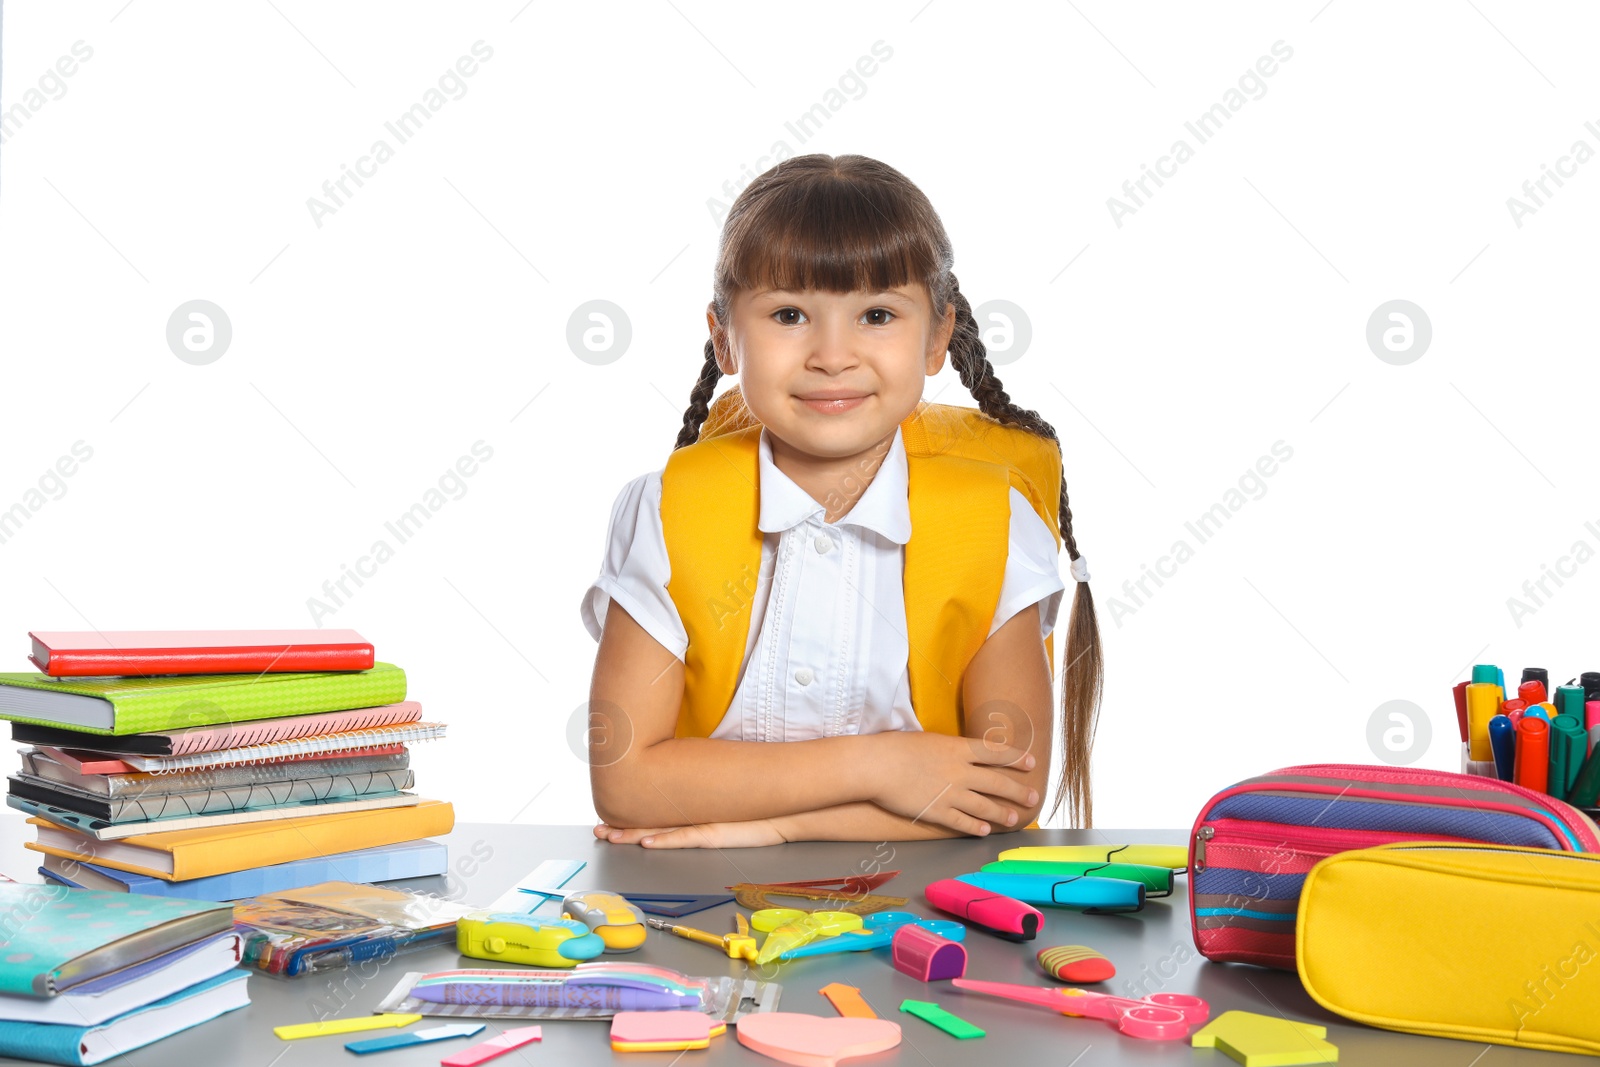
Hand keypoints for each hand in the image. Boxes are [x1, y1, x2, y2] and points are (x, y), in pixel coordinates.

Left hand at [593, 820, 787, 848]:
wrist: (781, 810)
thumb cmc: (756, 811)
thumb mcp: (723, 810)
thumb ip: (702, 809)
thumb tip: (680, 807)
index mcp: (690, 812)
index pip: (653, 815)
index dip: (629, 819)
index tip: (607, 819)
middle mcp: (691, 816)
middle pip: (648, 822)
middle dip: (620, 826)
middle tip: (597, 829)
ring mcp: (701, 824)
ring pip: (659, 830)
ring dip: (631, 834)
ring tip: (608, 835)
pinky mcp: (714, 833)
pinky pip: (684, 838)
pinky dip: (664, 840)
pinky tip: (646, 841)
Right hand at [866, 731, 1038, 835]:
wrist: (876, 766)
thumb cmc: (895, 747)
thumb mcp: (928, 739)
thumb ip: (949, 748)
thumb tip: (960, 752)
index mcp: (958, 748)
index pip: (995, 752)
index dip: (1016, 758)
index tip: (1032, 762)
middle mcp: (960, 771)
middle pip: (997, 782)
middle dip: (1018, 790)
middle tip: (1034, 798)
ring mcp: (950, 793)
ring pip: (984, 806)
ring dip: (1001, 813)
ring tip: (1013, 819)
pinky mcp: (937, 812)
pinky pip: (962, 822)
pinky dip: (975, 827)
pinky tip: (984, 831)